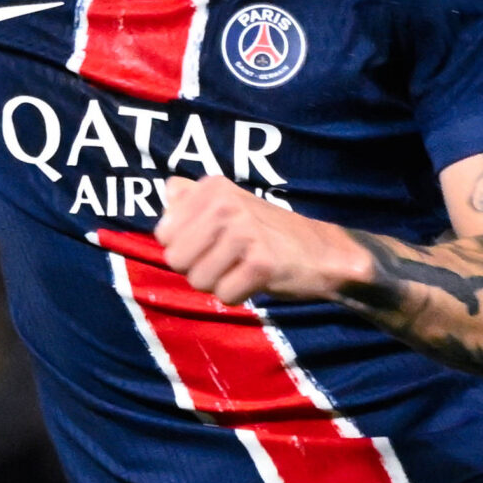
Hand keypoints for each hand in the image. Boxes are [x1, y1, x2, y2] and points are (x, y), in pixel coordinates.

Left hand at [155, 176, 371, 305]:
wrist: (319, 250)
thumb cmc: (265, 231)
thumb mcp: (228, 203)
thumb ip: (191, 197)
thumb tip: (167, 189)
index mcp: (213, 187)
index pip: (163, 234)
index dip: (183, 247)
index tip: (211, 242)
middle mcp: (226, 203)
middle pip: (176, 259)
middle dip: (197, 269)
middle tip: (228, 259)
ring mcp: (245, 231)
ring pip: (198, 280)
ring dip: (218, 283)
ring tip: (241, 267)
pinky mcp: (261, 262)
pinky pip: (224, 295)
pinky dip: (238, 295)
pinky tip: (256, 279)